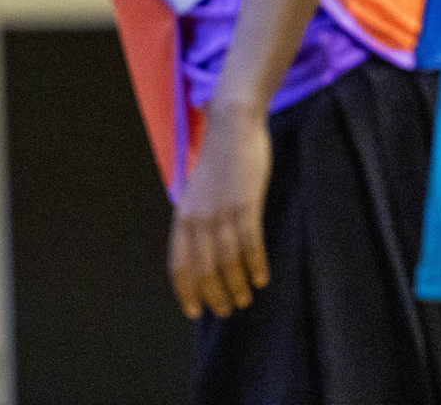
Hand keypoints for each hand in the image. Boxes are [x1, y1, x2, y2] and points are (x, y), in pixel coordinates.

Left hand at [169, 104, 271, 319]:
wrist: (232, 127)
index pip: (178, 263)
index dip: (186, 290)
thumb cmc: (218, 164)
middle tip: (227, 310)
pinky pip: (250, 243)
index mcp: (182, 216)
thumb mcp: (198, 194)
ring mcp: (221, 211)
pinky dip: (255, 264)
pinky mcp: (245, 204)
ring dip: (236, 285)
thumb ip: (197, 221)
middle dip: (214, 294)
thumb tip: (202, 253)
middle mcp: (197, 217)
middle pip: (202, 268)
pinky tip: (262, 279)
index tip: (195, 312)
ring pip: (227, 260)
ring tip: (245, 300)